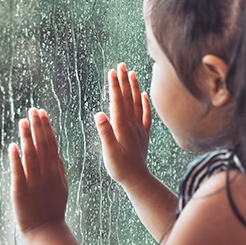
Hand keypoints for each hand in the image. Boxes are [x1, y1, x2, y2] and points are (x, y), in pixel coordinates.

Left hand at [9, 108, 67, 234]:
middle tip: (32, 110)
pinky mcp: (21, 191)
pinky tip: (13, 146)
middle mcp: (46, 173)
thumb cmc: (54, 207)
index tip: (42, 113)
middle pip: (42, 146)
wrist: (46, 229)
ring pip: (31, 156)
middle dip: (37, 126)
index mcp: (55, 171)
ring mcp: (34, 182)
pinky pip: (18, 173)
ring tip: (22, 121)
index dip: (46, 127)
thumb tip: (58, 154)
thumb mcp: (62, 187)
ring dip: (27, 137)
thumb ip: (59, 169)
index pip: (51, 144)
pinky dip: (16, 159)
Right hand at [95, 63, 151, 186]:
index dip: (115, 86)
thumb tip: (99, 114)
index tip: (112, 71)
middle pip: (128, 98)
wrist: (137, 180)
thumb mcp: (109, 152)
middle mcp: (132, 125)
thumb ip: (105, 133)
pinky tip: (144, 95)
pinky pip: (146, 116)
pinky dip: (146, 104)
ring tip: (132, 73)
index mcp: (122, 127)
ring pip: (138, 104)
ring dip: (135, 88)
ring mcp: (139, 129)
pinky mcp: (144, 134)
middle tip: (121, 65)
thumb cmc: (120, 168)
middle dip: (124, 81)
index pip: (118, 102)